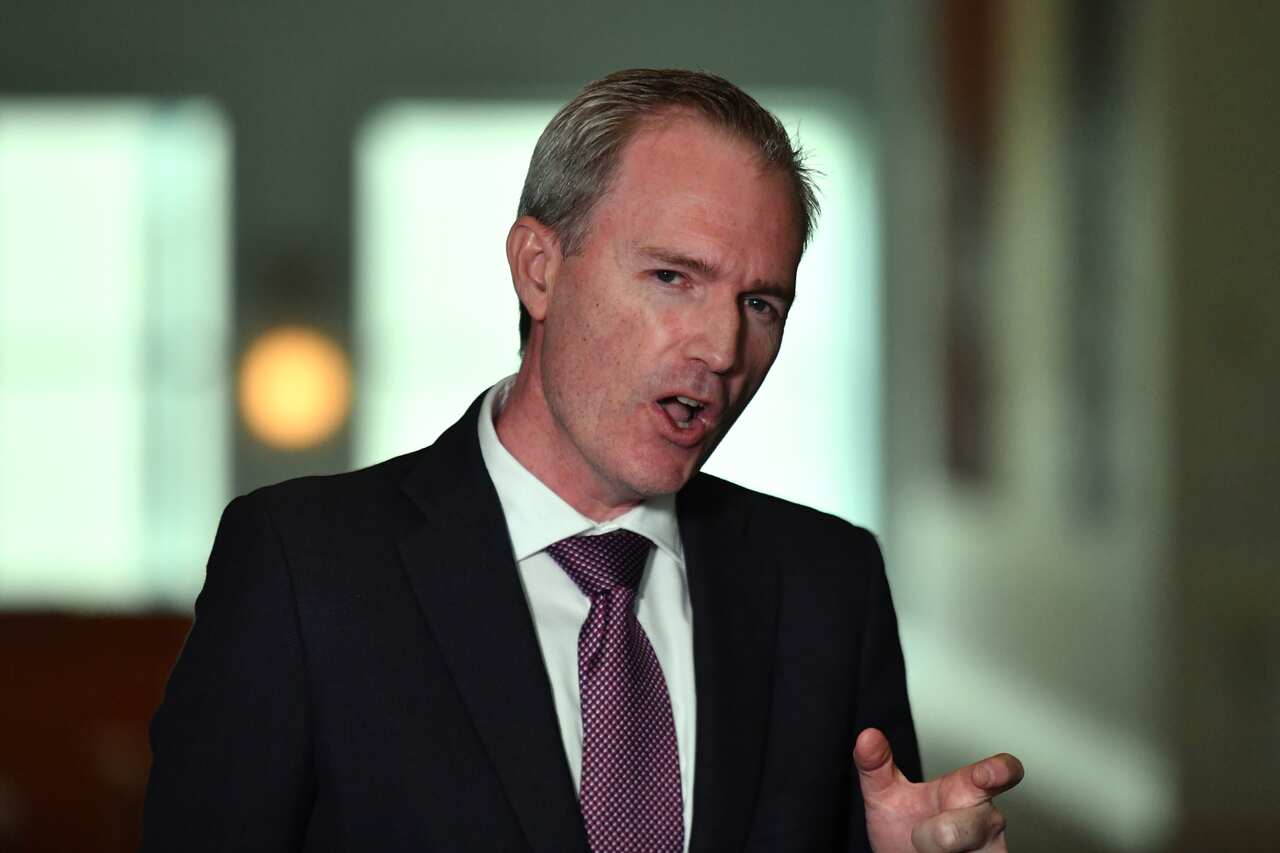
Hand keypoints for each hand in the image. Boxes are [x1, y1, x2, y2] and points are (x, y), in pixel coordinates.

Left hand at [855, 728, 1023, 851]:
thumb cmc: (902, 831)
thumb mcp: (884, 797)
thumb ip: (875, 766)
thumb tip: (868, 737)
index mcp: (964, 789)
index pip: (996, 773)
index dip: (1000, 771)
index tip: (991, 773)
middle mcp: (985, 819)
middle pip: (971, 825)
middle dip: (940, 834)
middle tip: (921, 836)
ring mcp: (990, 849)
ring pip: (965, 851)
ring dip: (934, 852)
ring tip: (924, 851)